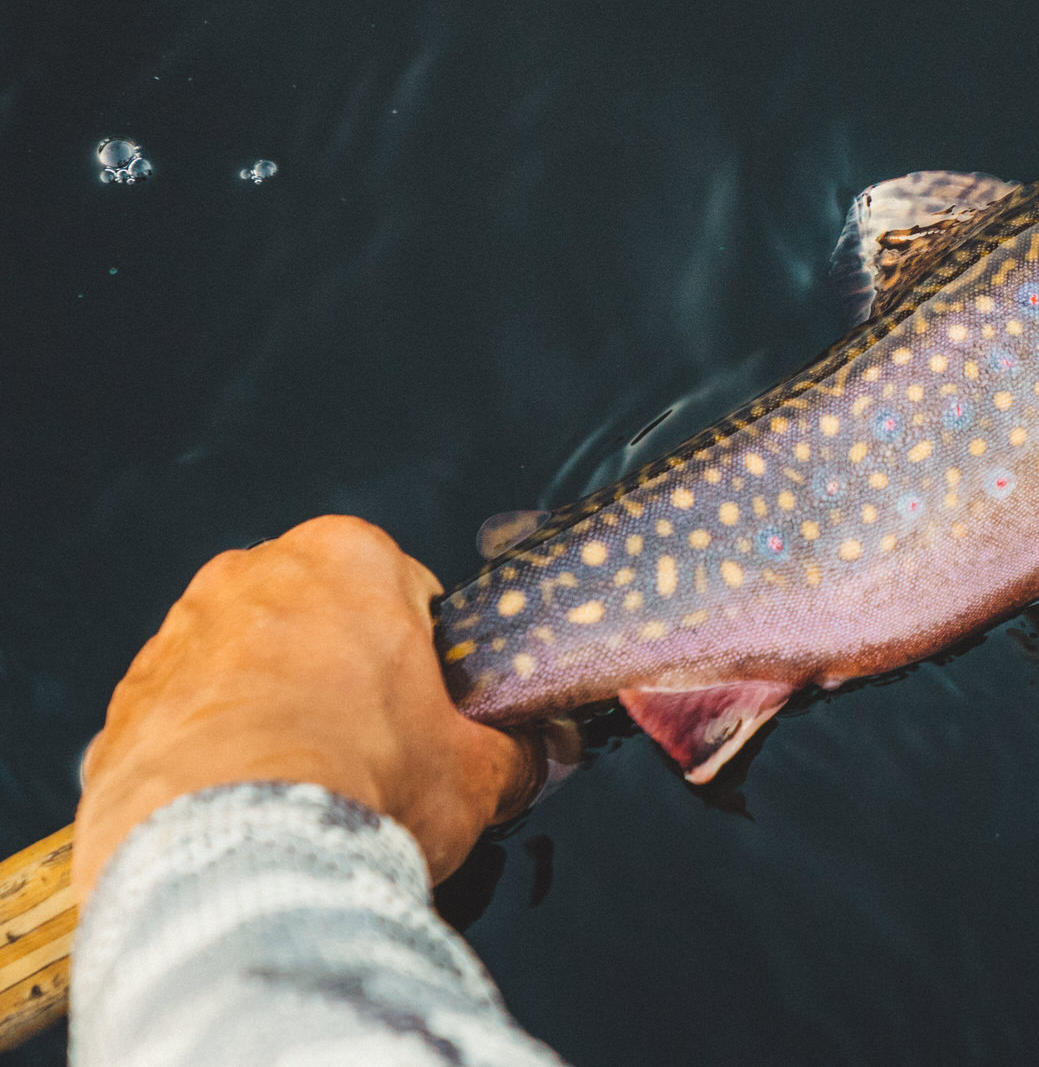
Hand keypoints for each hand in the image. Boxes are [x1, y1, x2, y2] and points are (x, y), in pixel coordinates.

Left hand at [74, 515, 542, 905]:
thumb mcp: (479, 769)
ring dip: (267, 717)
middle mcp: (248, 578)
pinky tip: (240, 818)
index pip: (401, 587)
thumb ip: (516, 749)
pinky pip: (180, 729)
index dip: (420, 656)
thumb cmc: (362, 785)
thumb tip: (538, 755)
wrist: (233, 862)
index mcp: (346, 557)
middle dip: (335, 676)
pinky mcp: (119, 714)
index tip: (424, 710)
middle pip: (312, 621)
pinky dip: (206, 764)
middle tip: (367, 756)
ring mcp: (173, 642)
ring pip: (240, 671)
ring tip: (298, 797)